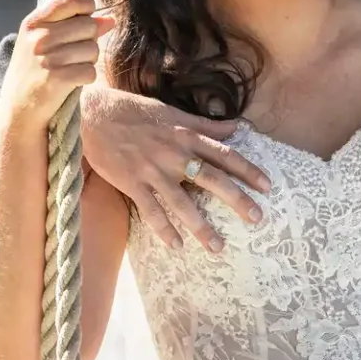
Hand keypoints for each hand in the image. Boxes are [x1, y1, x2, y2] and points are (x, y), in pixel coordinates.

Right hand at [0, 0, 108, 132]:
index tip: (86, 17)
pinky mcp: (57, 79)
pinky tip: (72, 81)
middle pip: (89, 26)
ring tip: (70, 67)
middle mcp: (39, 37)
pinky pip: (91, 71)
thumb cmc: (35, 70)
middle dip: (89, 40)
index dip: (87, 6)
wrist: (19, 107)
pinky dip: (86, 78)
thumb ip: (76, 25)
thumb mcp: (46, 42)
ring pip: (93, 49)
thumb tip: (110, 20)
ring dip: (88, 61)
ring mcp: (47, 58)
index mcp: (34, 22)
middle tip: (74, 53)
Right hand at [79, 85, 271, 251]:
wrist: (92, 114)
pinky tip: (177, 246)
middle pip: (211, 179)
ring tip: (218, 247)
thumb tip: (237, 126)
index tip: (268, 186)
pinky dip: (164, 230)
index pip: (224, 154)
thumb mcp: (172, 112)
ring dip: (201, 226)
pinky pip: (151, 211)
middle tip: (257, 219)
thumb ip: (205, 125)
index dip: (248, 170)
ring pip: (182, 202)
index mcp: (185, 135)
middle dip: (236, 199)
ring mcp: (152, 171)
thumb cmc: (134, 111)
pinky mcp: (131, 183)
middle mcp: (173, 154)